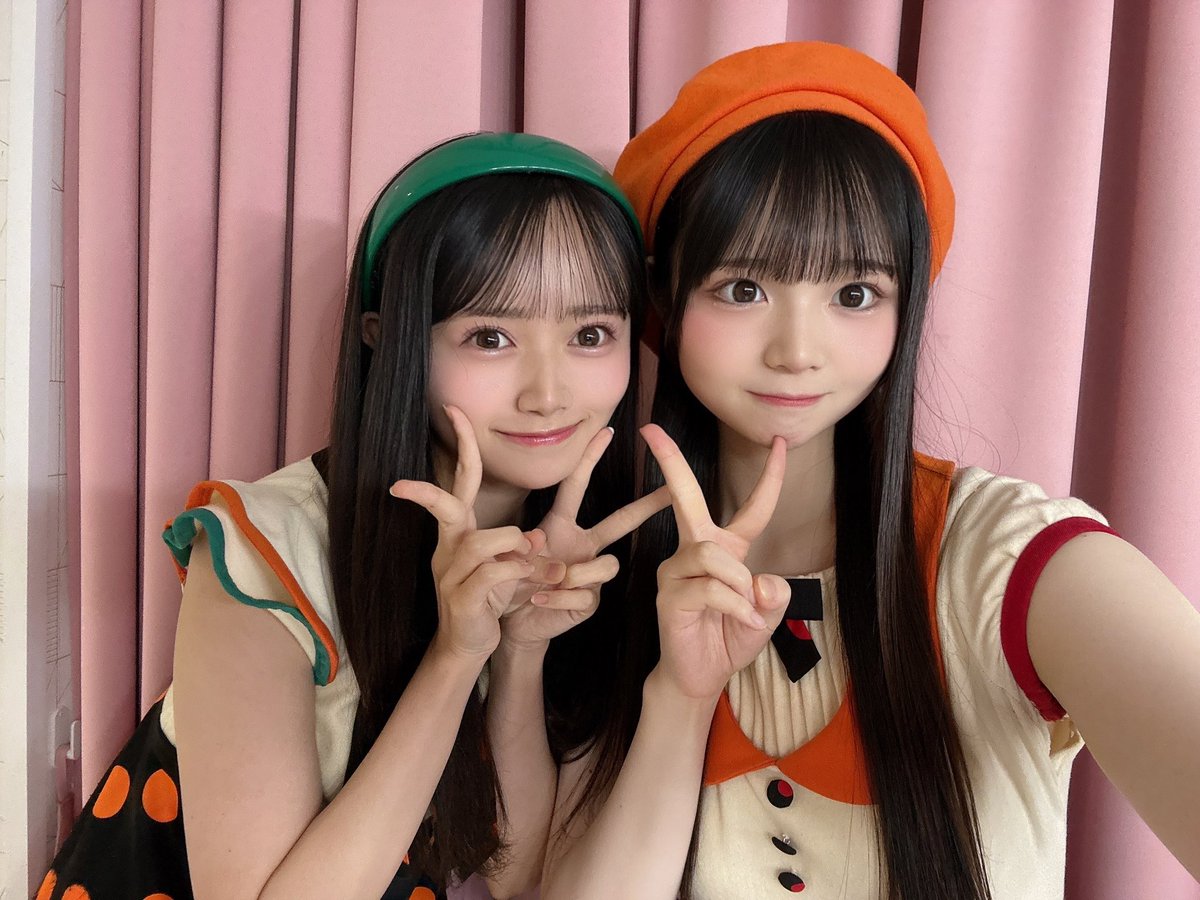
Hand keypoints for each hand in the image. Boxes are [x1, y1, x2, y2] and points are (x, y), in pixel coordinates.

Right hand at [390, 406, 562, 662]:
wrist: (469, 646)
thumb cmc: (491, 600)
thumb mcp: (512, 566)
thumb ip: (524, 547)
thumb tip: (539, 535)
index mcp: (463, 532)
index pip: (461, 482)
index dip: (462, 448)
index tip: (455, 412)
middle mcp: (451, 545)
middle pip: (448, 501)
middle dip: (450, 467)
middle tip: (451, 432)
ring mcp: (451, 571)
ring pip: (486, 541)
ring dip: (518, 548)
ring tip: (540, 565)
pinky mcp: (461, 596)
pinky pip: (494, 572)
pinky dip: (518, 573)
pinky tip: (532, 583)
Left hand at [500, 426, 670, 650]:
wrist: (513, 621)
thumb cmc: (512, 582)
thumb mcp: (511, 556)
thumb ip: (526, 544)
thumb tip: (546, 542)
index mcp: (562, 526)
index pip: (577, 485)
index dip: (590, 458)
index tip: (608, 431)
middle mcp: (584, 546)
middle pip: (621, 521)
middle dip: (647, 505)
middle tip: (671, 490)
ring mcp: (590, 574)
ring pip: (606, 564)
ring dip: (575, 574)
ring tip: (548, 581)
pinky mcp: (590, 601)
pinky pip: (583, 594)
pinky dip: (557, 598)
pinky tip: (538, 600)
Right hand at [642, 424, 790, 700]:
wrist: (702, 675)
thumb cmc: (729, 637)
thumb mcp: (767, 616)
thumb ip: (774, 595)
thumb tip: (762, 580)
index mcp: (727, 548)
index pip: (753, 507)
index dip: (771, 476)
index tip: (780, 441)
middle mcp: (697, 550)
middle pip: (686, 497)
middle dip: (670, 461)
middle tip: (651, 430)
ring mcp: (677, 569)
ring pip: (712, 552)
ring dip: (739, 584)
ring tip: (747, 611)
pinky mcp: (669, 592)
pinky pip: (709, 586)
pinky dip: (734, 605)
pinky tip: (742, 622)